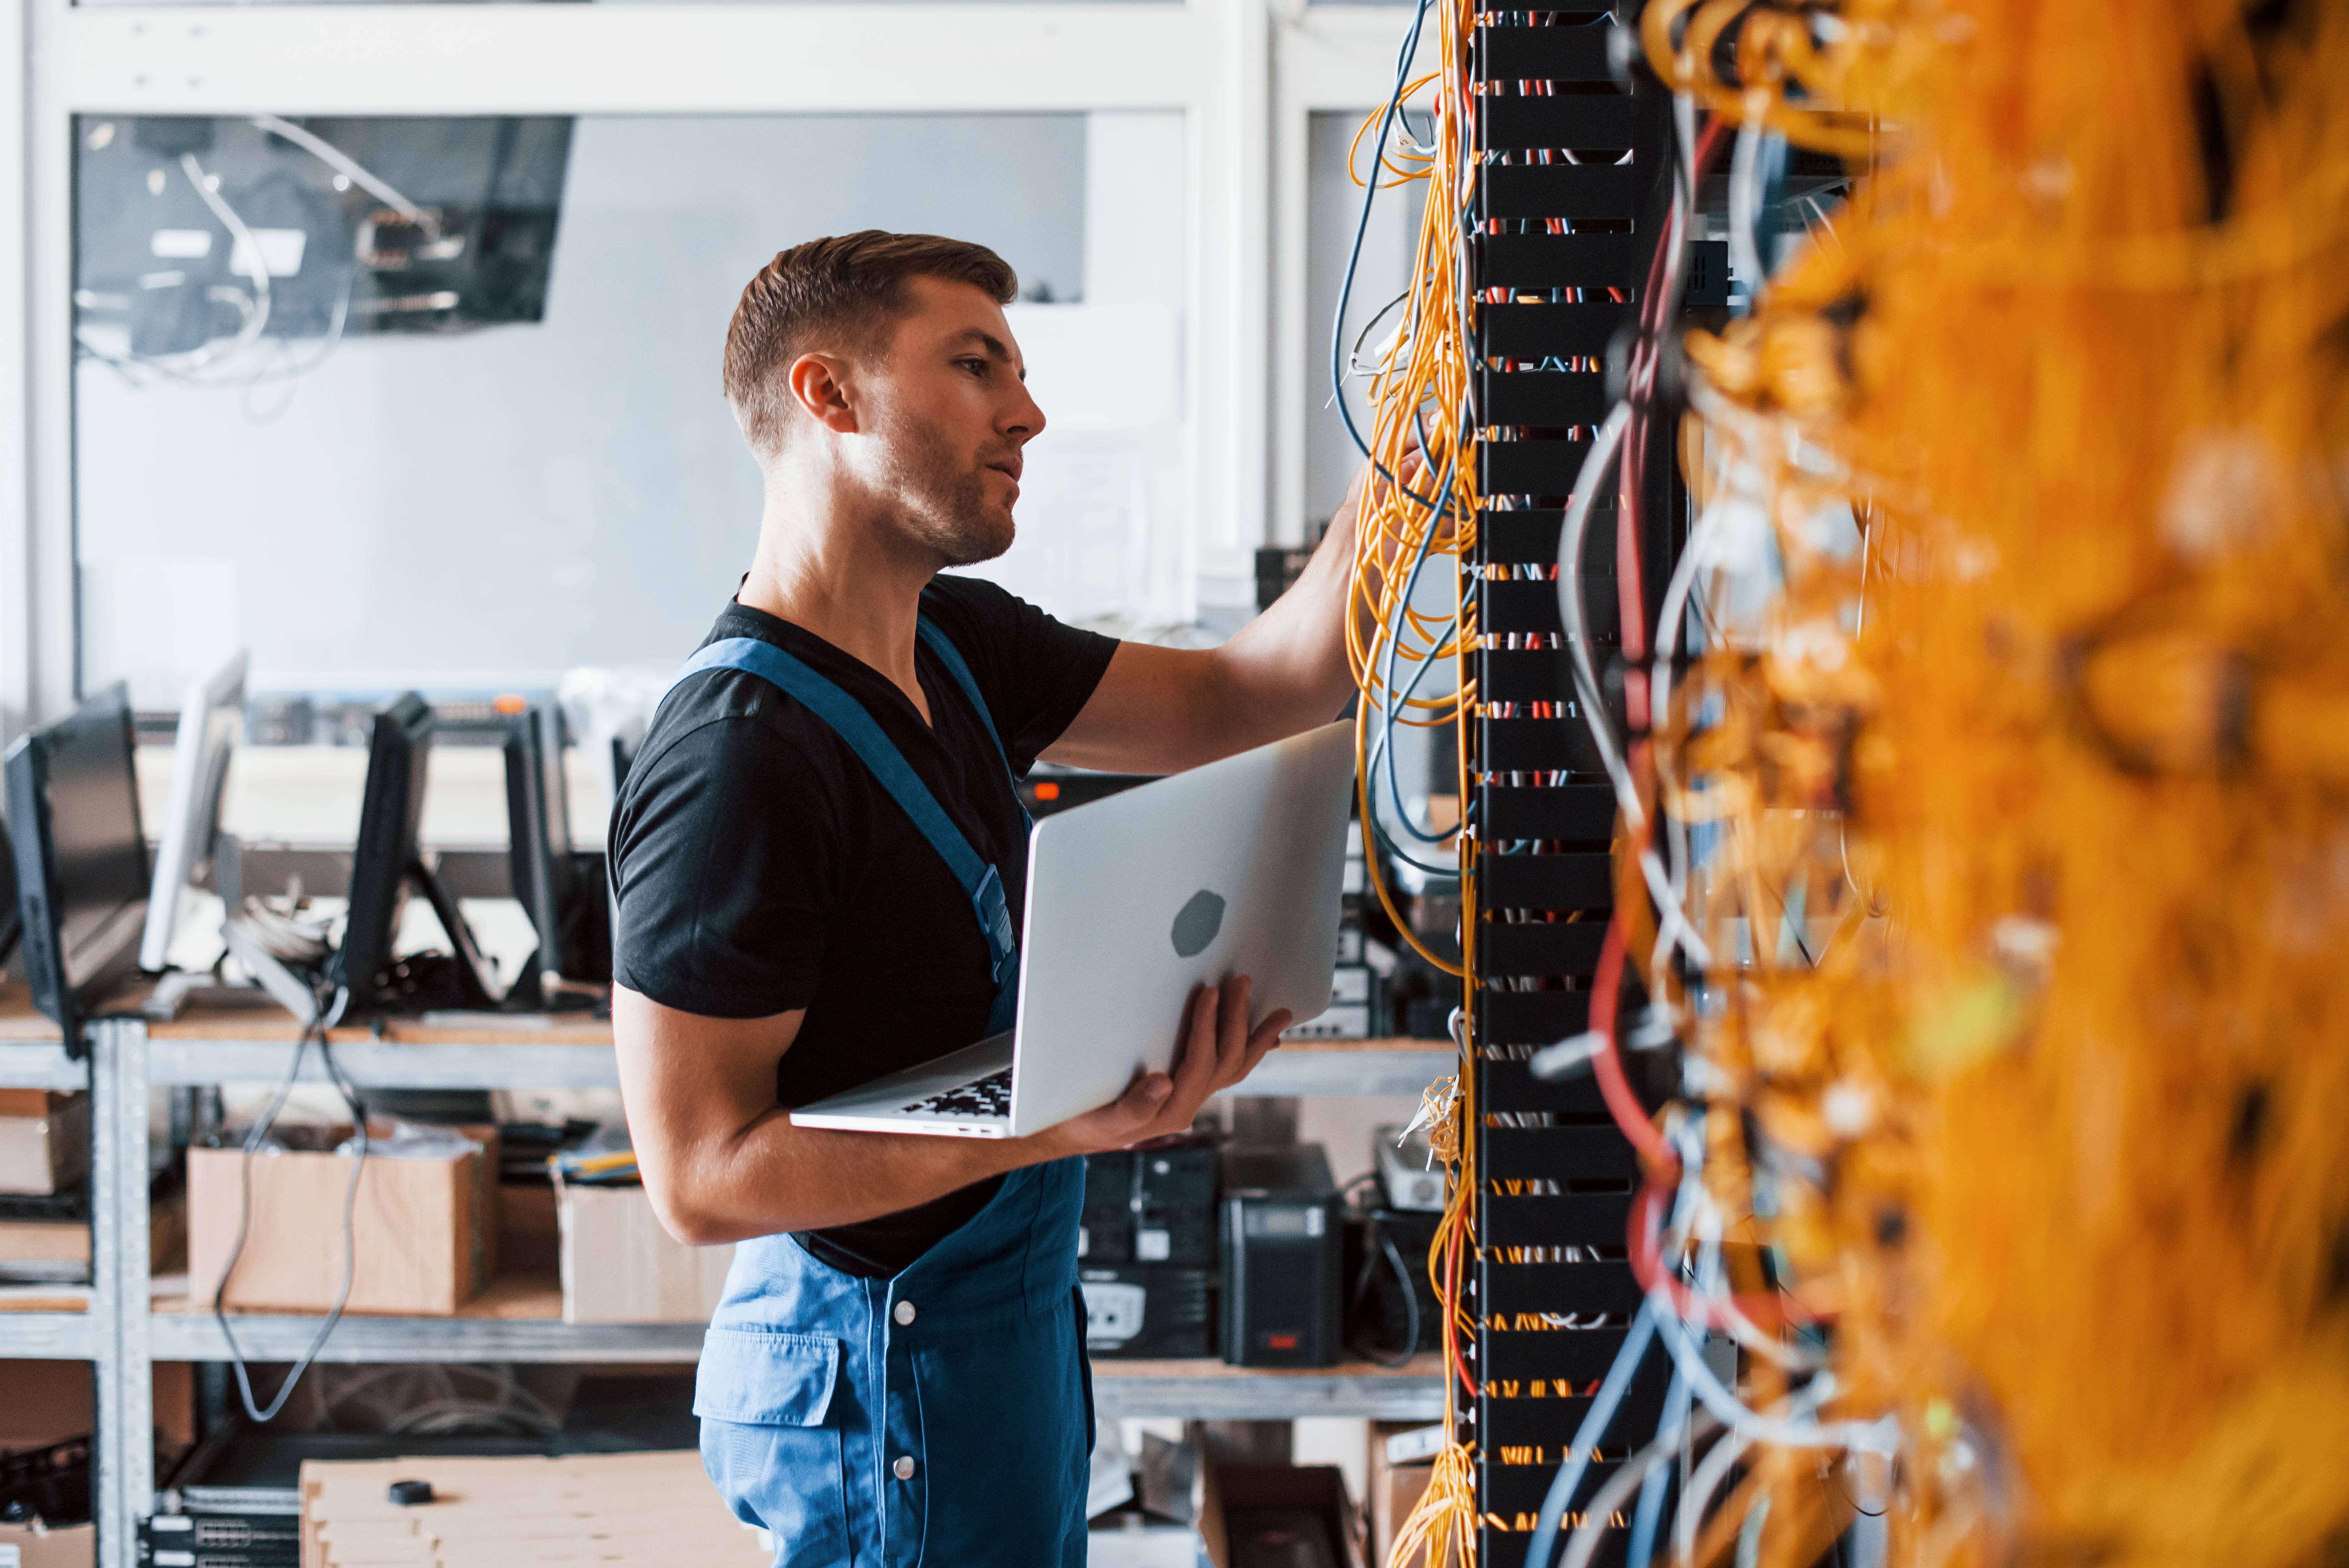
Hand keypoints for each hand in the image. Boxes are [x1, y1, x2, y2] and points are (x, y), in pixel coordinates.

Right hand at [1036, 978, 1292, 1156]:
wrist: (1077, 1133)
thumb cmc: (1085, 1121)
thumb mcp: (1104, 1118)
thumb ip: (1134, 1106)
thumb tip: (1163, 1082)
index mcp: (1173, 1109)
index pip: (1200, 1063)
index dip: (1207, 1027)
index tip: (1209, 992)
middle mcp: (1189, 1103)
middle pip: (1226, 1061)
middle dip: (1237, 1020)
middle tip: (1241, 981)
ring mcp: (1192, 1096)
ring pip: (1234, 1066)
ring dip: (1256, 1036)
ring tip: (1280, 1014)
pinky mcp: (1188, 1087)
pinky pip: (1227, 1069)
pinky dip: (1249, 1051)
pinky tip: (1265, 1038)